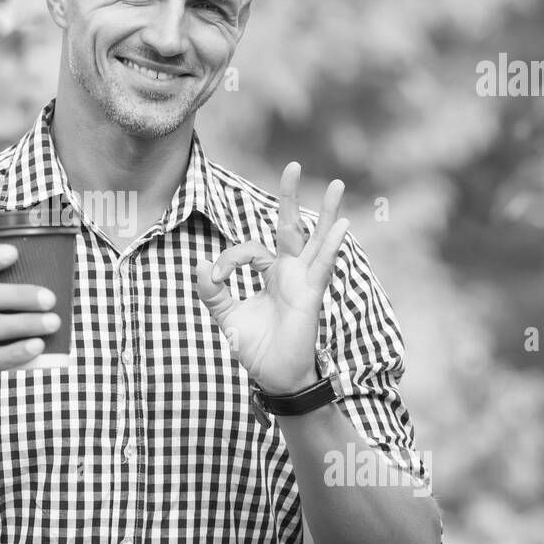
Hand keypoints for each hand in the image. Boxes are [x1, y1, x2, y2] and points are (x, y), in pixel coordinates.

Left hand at [195, 161, 348, 395]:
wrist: (274, 377)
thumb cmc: (257, 348)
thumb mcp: (228, 316)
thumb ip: (213, 291)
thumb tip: (201, 265)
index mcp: (270, 273)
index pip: (248, 249)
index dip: (228, 260)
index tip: (215, 278)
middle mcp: (290, 272)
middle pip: (290, 226)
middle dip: (290, 197)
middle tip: (293, 165)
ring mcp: (303, 281)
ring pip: (315, 240)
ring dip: (326, 212)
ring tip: (338, 184)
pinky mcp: (311, 294)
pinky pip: (322, 266)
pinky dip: (331, 245)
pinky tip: (342, 225)